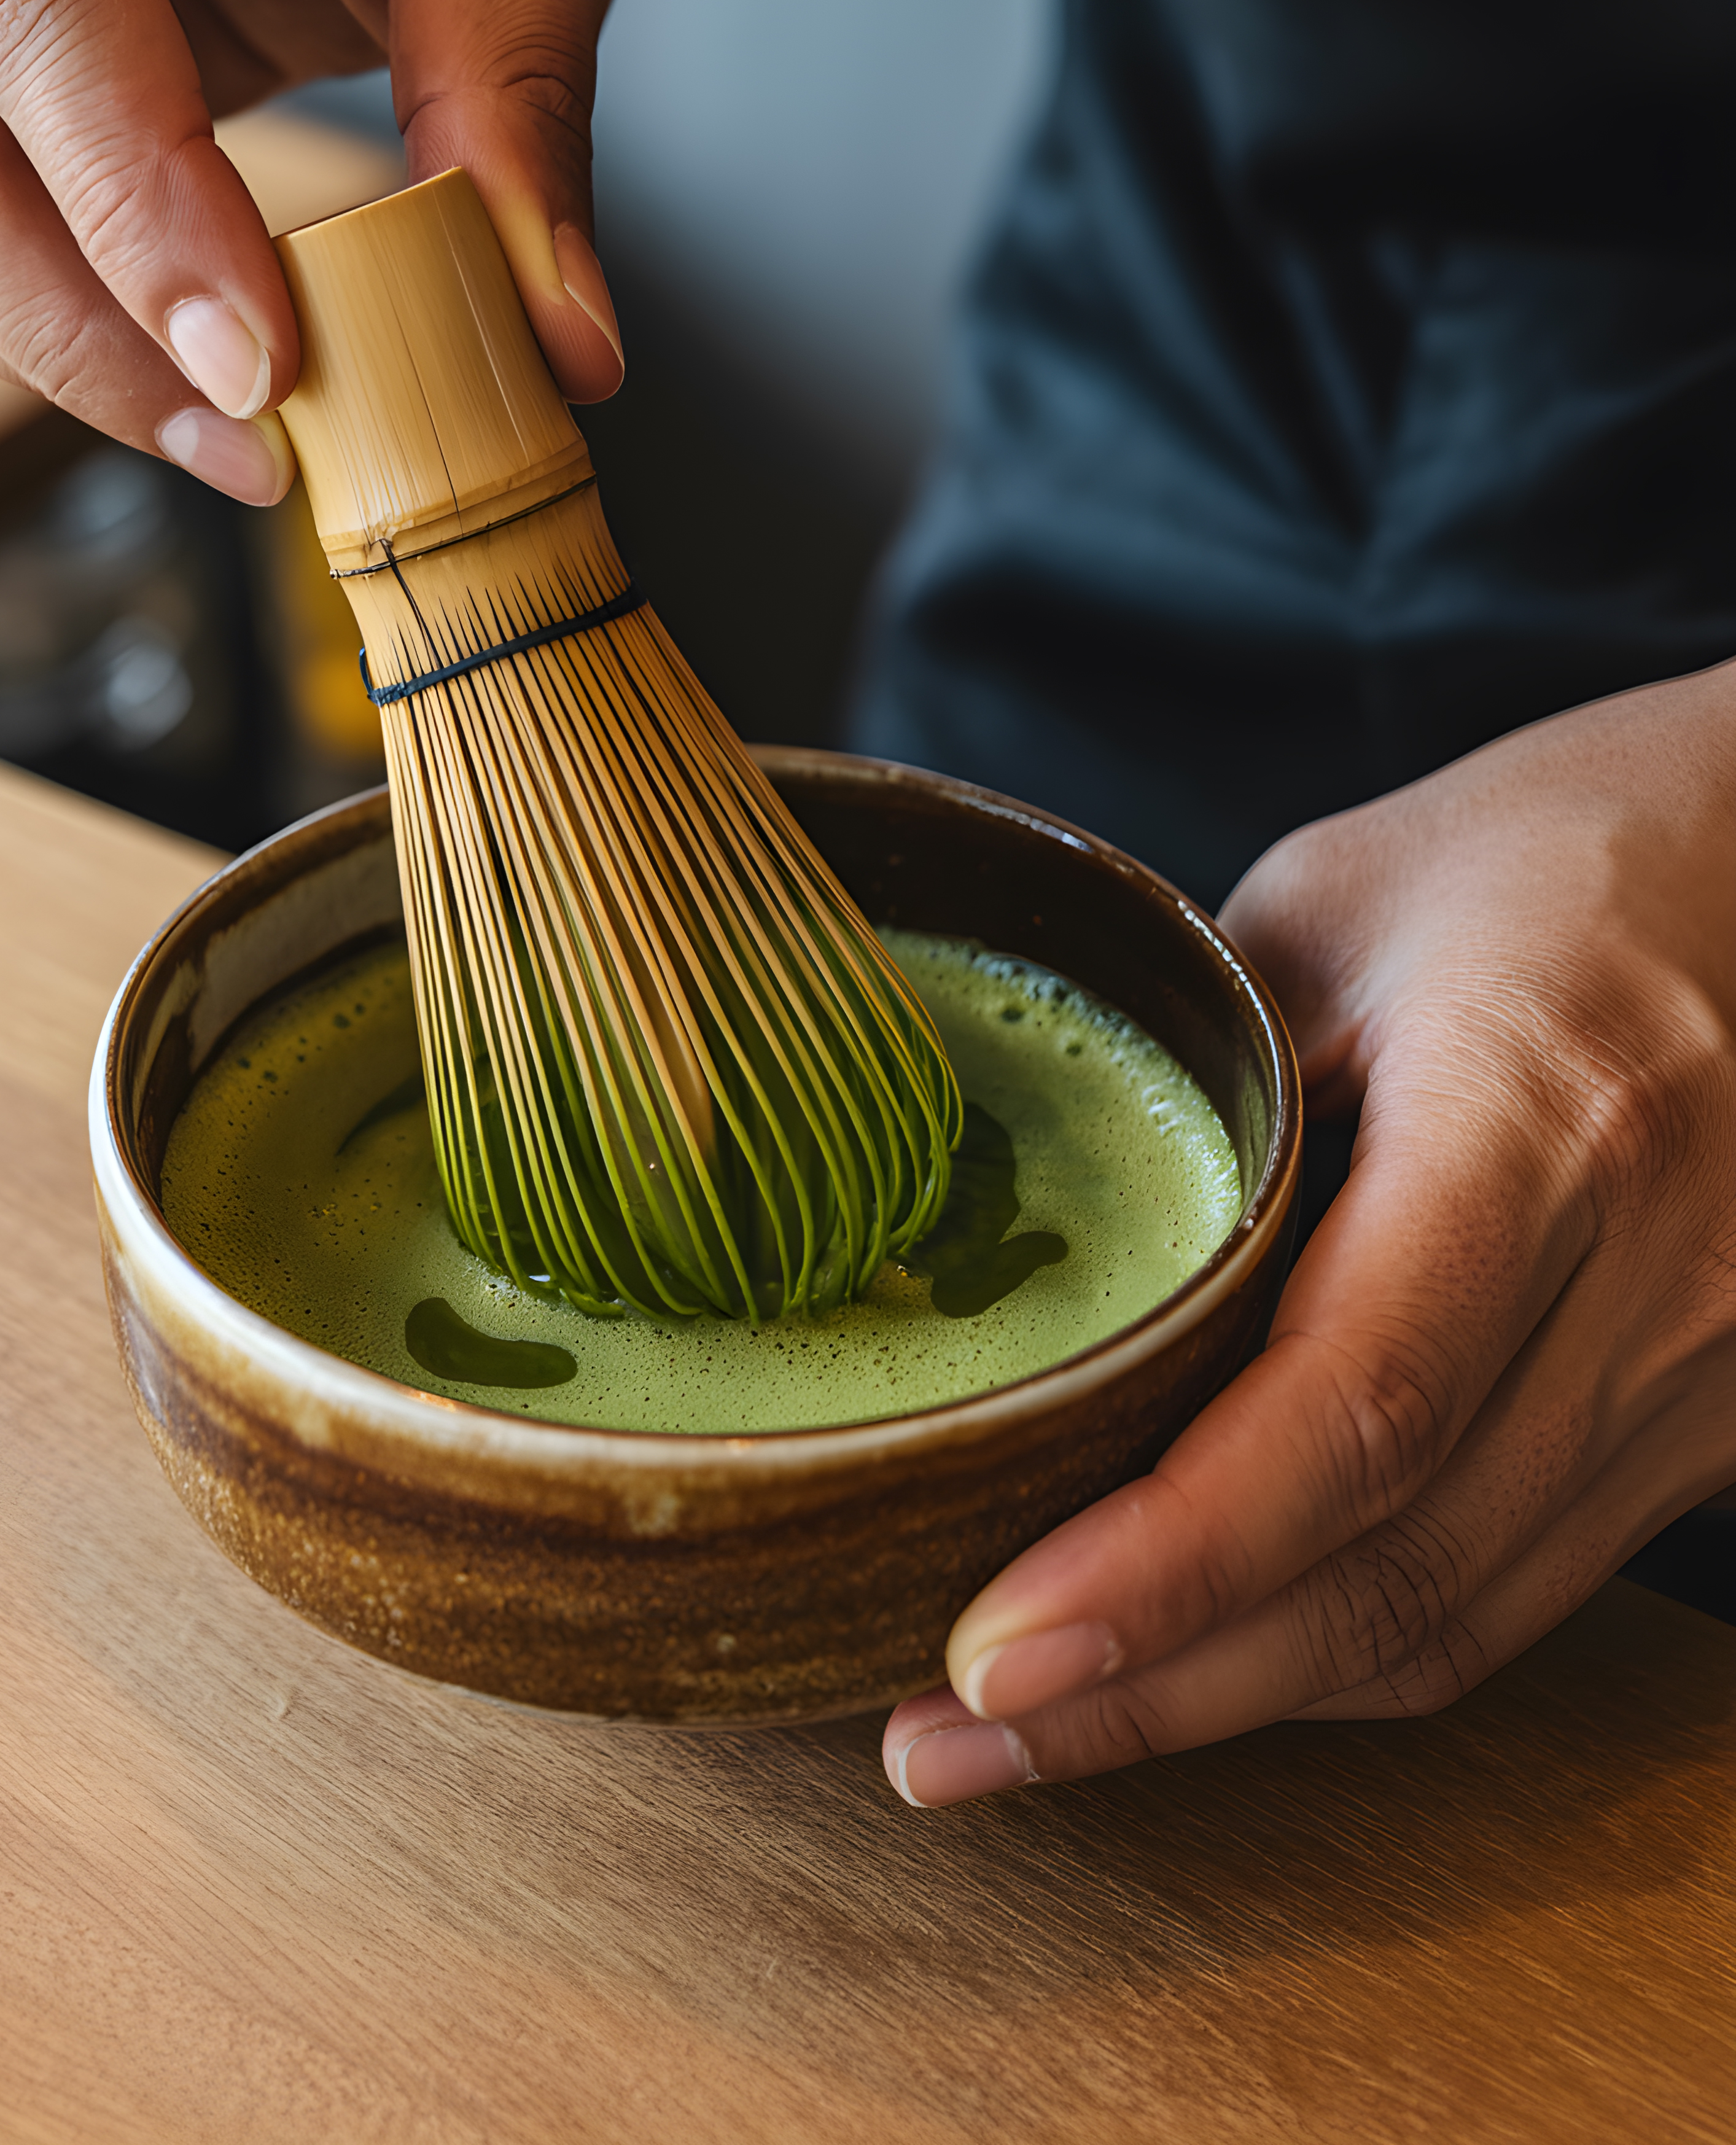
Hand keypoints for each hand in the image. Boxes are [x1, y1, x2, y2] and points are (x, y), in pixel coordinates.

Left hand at [885, 662, 1735, 1804]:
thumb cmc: (1553, 851)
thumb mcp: (1335, 904)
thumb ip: (1204, 1079)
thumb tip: (1035, 1252)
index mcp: (1544, 1119)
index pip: (1355, 1406)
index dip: (1170, 1561)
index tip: (991, 1650)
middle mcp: (1652, 1282)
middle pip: (1391, 1566)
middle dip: (1148, 1689)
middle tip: (933, 1740)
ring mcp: (1704, 1377)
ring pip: (1448, 1618)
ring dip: (1223, 1702)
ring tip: (1013, 1735)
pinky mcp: (1705, 1426)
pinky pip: (1505, 1588)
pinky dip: (1336, 1649)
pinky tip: (1192, 1664)